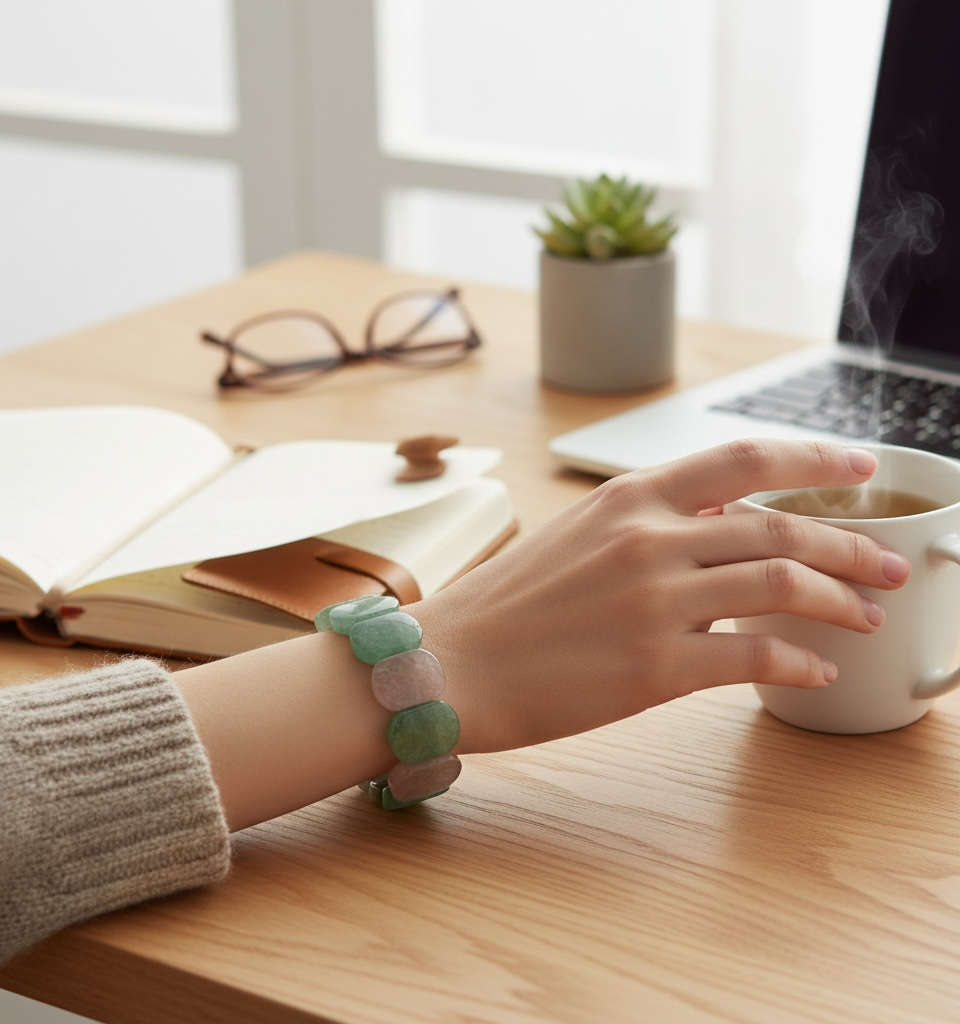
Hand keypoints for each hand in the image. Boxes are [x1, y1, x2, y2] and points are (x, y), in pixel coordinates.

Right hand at [413, 439, 910, 753]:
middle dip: (849, 545)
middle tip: (889, 565)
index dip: (813, 458)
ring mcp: (654, 601)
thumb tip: (721, 522)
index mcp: (629, 498)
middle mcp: (648, 538)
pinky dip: (797, 663)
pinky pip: (753, 658)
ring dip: (839, 600)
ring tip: (867, 614)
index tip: (860, 467)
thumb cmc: (508, 604)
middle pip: (779, 528)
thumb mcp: (578, 535)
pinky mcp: (655, 668)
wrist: (452, 663)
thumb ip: (649, 522)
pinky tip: (814, 670)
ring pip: (779, 586)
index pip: (743, 459)